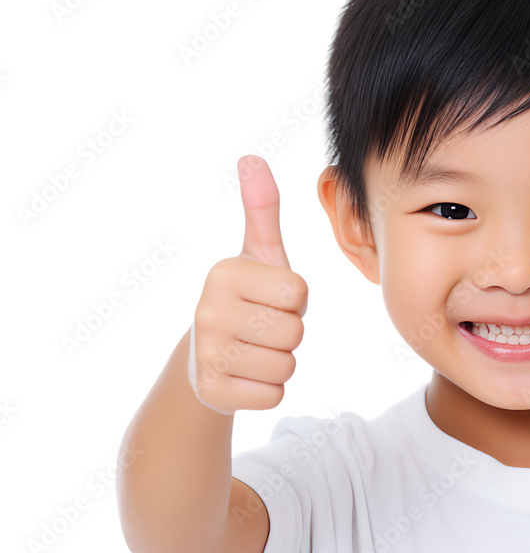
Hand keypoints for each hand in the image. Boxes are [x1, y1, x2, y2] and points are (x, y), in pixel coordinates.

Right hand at [187, 155, 308, 414]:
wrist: (207, 356)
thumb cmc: (247, 299)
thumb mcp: (258, 255)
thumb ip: (262, 209)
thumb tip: (251, 158)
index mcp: (223, 274)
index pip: (299, 293)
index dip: (294, 301)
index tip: (269, 299)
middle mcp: (207, 311)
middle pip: (295, 331)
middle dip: (289, 332)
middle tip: (262, 327)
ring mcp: (207, 354)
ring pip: (287, 364)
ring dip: (281, 361)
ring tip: (254, 349)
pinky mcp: (212, 392)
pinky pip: (275, 394)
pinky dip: (268, 389)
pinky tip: (246, 375)